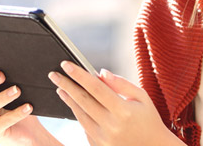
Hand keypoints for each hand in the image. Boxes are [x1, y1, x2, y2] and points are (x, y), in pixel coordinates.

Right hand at [0, 52, 61, 145]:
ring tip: (17, 90)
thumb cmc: (18, 103)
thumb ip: (7, 74)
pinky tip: (28, 107)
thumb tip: (15, 56)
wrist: (27, 130)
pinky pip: (2, 122)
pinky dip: (16, 113)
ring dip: (2, 97)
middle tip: (2, 75)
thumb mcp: (11, 86)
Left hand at [48, 61, 182, 145]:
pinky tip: (73, 104)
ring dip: (68, 100)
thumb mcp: (142, 97)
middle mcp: (111, 126)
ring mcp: (104, 139)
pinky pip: (84, 127)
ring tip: (60, 88)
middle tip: (53, 74)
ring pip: (80, 115)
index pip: (96, 88)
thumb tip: (100, 72)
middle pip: (83, 101)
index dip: (79, 75)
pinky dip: (78, 114)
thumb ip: (121, 84)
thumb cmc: (148, 119)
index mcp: (123, 111)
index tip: (66, 64)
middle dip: (66, 85)